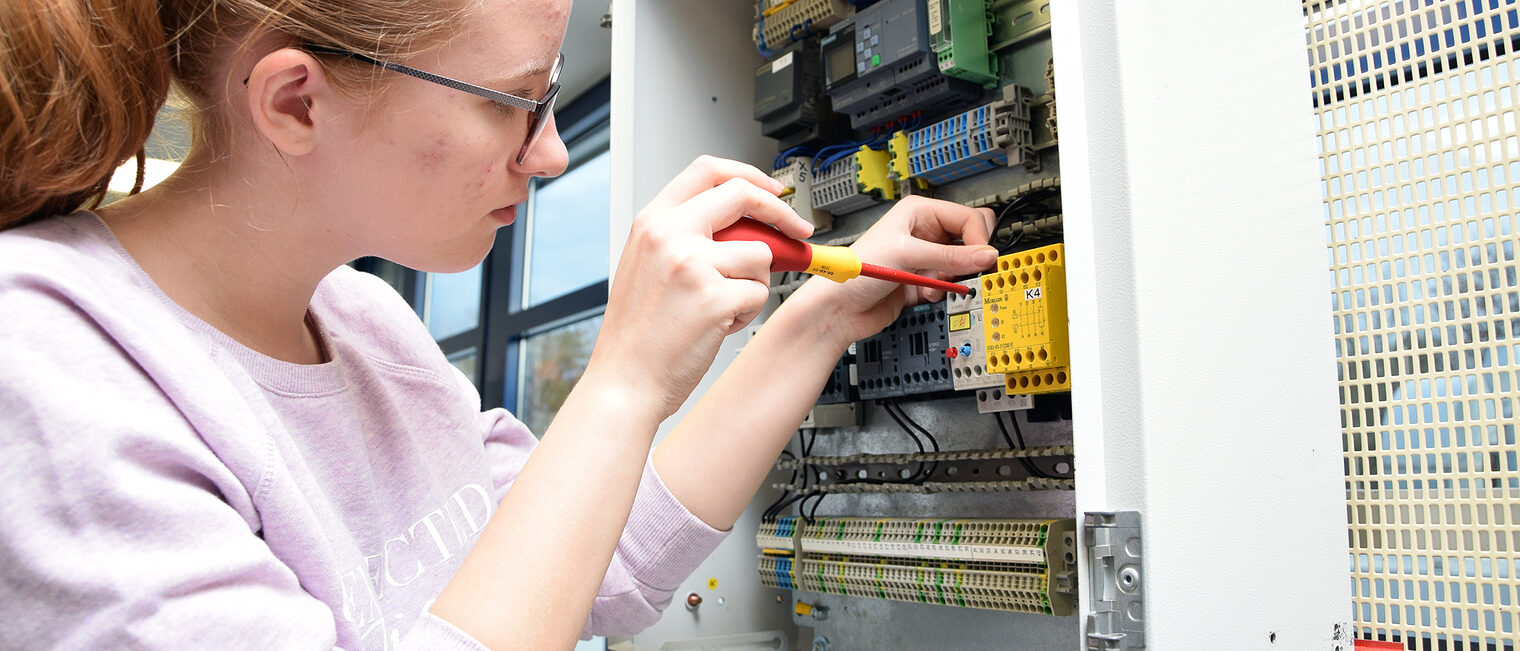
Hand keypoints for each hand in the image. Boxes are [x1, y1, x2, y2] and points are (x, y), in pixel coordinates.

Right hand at [587, 156, 814, 418]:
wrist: (625, 381)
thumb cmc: (638, 334)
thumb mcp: (648, 265)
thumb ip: (688, 236)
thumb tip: (748, 225)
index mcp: (652, 222)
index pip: (708, 171)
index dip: (749, 175)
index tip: (773, 189)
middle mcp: (669, 235)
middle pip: (743, 196)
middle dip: (782, 213)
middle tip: (799, 232)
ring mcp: (692, 264)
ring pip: (759, 255)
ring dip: (753, 283)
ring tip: (722, 307)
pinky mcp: (715, 298)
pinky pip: (758, 293)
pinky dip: (747, 312)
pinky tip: (717, 326)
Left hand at [786, 196, 996, 348]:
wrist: (839, 309)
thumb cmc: (857, 271)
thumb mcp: (907, 255)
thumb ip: (950, 256)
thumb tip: (987, 255)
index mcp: (919, 212)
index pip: (967, 218)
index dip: (977, 239)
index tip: (980, 259)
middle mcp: (924, 233)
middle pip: (968, 240)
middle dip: (967, 258)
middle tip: (961, 269)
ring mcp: (924, 258)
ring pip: (961, 265)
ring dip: (952, 277)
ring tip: (935, 282)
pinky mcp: (923, 281)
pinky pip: (949, 284)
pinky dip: (942, 291)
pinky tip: (925, 293)